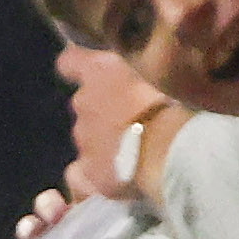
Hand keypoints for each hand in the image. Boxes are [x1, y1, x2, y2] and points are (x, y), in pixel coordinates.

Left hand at [53, 44, 180, 211]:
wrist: (167, 148)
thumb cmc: (168, 102)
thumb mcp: (153, 72)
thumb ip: (133, 72)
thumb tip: (132, 79)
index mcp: (98, 71)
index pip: (70, 62)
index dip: (75, 66)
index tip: (85, 73)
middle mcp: (83, 102)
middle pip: (84, 104)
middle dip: (102, 111)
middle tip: (130, 120)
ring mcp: (83, 139)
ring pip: (87, 138)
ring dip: (104, 142)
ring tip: (133, 151)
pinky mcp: (89, 171)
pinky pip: (83, 172)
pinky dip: (99, 172)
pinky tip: (119, 176)